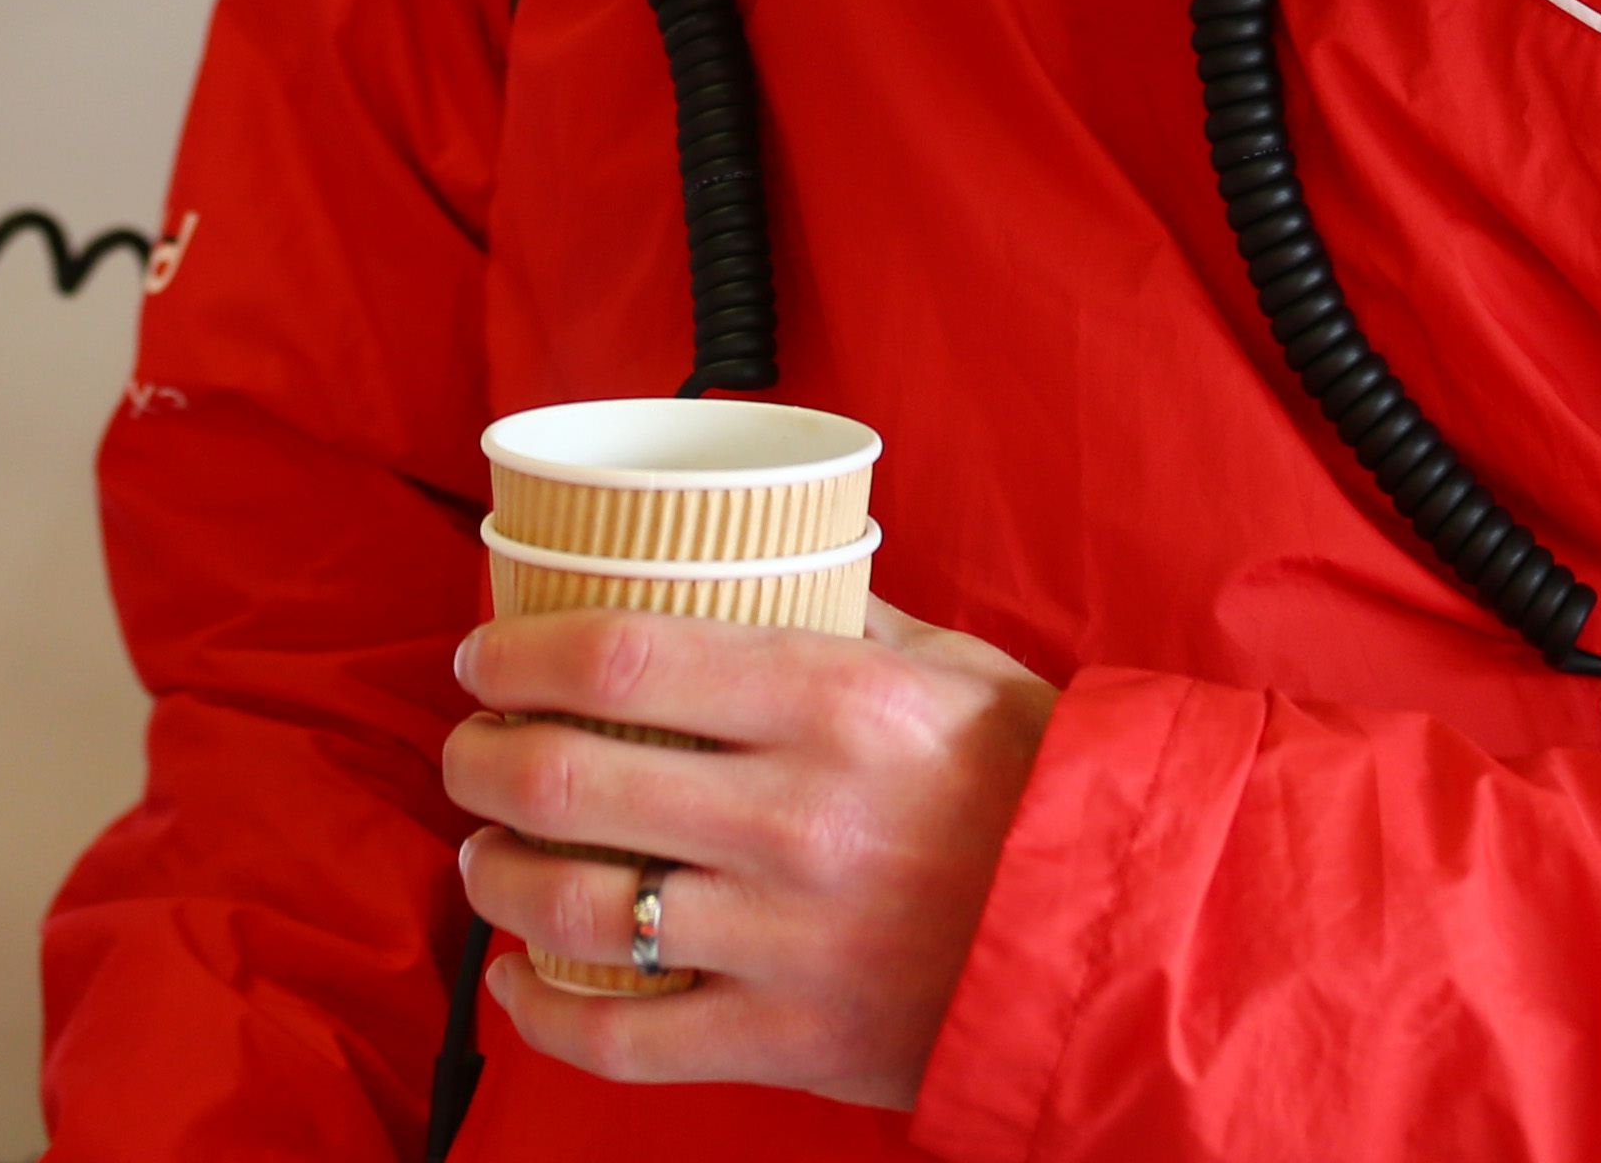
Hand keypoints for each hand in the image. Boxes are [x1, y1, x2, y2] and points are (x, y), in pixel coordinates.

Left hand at [441, 600, 1053, 1109]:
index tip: (482, 656)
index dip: (519, 655)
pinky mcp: (792, 1041)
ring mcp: (788, 939)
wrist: (1132, 941)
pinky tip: (518, 983)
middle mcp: (797, 817)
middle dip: (480, 761)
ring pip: (577, 905)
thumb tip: (743, 559)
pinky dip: (546, 1014)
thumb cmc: (1037, 788)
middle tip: (468, 751)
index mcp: (832, 702)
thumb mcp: (950, 665)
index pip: (619, 658)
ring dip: (496, 877)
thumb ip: (836, 612)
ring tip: (484, 856)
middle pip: (568, 778)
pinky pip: (628, 1039)